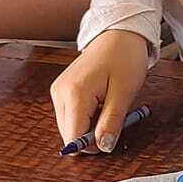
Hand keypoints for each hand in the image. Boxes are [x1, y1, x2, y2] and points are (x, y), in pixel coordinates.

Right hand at [51, 28, 151, 150]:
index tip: (111, 134)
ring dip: (89, 126)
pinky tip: (99, 103)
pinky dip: (86, 118)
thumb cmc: (124, 57)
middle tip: (113, 118)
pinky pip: (71, 116)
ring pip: (69, 127)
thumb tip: (103, 147)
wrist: (118, 34)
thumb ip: (111, 123)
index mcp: (74, 94)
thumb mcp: (124, 93)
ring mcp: (58, 91)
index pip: (74, 138)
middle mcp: (60, 93)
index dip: (94, 144)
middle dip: (91, 136)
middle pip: (69, 134)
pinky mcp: (61, 90)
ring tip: (107, 107)